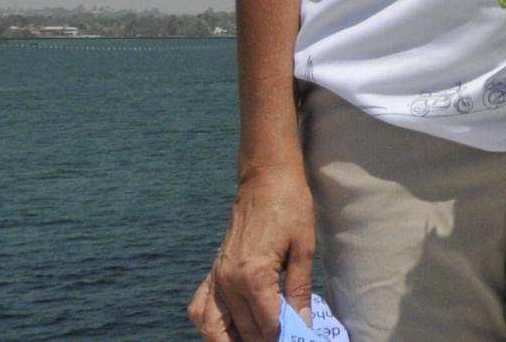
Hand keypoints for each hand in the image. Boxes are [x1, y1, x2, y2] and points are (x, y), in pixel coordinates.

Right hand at [189, 165, 315, 340]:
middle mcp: (229, 281)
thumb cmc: (291, 207)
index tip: (297, 336)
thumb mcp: (305, 248)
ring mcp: (217, 277)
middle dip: (264, 340)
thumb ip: (300, 290)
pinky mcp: (213, 271)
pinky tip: (227, 330)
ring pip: (214, 328)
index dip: (285, 336)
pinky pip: (200, 309)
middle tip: (282, 336)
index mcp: (255, 276)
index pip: (267, 325)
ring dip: (232, 340)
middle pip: (245, 330)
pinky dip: (210, 326)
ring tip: (255, 340)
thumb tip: (304, 323)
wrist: (266, 179)